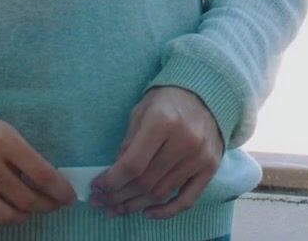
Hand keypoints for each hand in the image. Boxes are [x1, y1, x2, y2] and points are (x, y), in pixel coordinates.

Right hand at [0, 97, 77, 228]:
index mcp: (4, 140)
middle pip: (27, 199)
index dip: (61, 191)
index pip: (43, 175)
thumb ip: (21, 154)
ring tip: (26, 210)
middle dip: (46, 206)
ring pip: (5, 215)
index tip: (68, 197)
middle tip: (51, 205)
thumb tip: (46, 182)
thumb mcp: (1, 128)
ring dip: (22, 215)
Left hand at [90, 86, 224, 219]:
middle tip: (101, 202)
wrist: (205, 95)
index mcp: (163, 122)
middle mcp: (185, 141)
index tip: (96, 188)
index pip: (133, 165)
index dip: (111, 182)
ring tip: (117, 209)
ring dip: (136, 205)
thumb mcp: (140, 113)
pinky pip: (187, 199)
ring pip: (162, 193)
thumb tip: (113, 176)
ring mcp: (200, 157)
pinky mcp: (210, 168)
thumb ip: (128, 144)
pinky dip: (166, 211)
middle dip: (118, 196)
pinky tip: (147, 213)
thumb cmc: (166, 101)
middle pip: (146, 182)